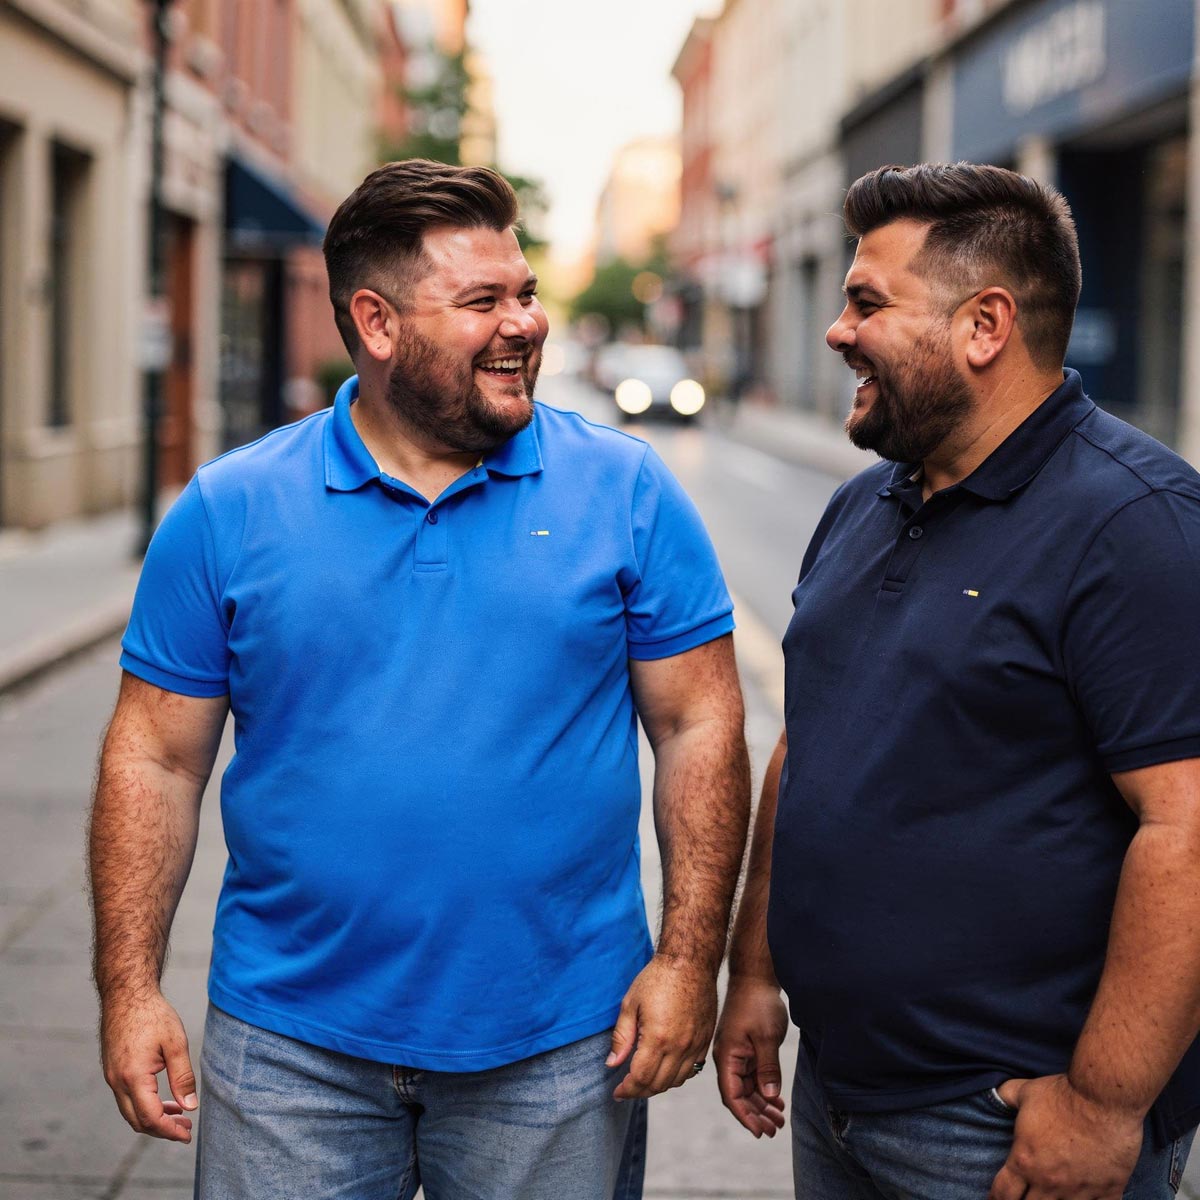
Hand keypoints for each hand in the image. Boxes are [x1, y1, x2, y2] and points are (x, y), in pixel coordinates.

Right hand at [100, 991, 196, 1142]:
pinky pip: (127, 1098)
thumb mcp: (176, 1043)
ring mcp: (111, 1077)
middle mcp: (117, 1081)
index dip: (169, 1130)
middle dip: (162, 1130)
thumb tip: (189, 1107)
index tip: (187, 1134)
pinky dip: (145, 1105)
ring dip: (154, 1118)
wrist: (126, 994)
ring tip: (180, 1115)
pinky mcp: (112, 1070)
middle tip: (186, 1129)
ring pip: (131, 1111)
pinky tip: (165, 1099)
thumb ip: (182, 1077)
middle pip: (137, 1121)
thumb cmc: (153, 1014)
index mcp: (133, 1077)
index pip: (150, 1118)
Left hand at [607, 954, 716, 1098]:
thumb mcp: (630, 1004)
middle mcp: (679, 1046)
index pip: (641, 1078)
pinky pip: (692, 1070)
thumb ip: (621, 1037)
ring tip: (644, 1081)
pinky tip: (665, 1069)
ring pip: (676, 1081)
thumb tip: (613, 1064)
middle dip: (639, 1091)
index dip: (627, 1090)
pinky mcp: (705, 1040)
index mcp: (658, 1038)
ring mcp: (695, 1045)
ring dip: (658, 1086)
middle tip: (627, 1088)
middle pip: (658, 1085)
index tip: (617, 1092)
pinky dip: (677, 1076)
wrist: (690, 962)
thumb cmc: (658, 978)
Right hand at [714, 974, 787, 1136]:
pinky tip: (777, 1100)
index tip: (761, 1132)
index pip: (732, 1096)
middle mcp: (728, 1059)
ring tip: (779, 1120)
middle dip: (756, 1115)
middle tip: (775, 1130)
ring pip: (747, 1088)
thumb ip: (767, 1068)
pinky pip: (752, 1076)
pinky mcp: (745, 1049)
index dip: (746, 1116)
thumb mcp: (766, 1037)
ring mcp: (736, 1054)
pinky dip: (764, 1089)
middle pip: (739, 1096)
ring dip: (762, 1104)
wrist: (754, 977)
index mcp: (727, 1057)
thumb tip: (768, 1096)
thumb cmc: (758, 1003)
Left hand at [988, 1074, 1142, 1198]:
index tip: (996, 1198)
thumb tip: (995, 1095)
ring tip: (1052, 1197)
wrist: (1104, 1099)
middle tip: (1023, 1196)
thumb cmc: (1063, 1095)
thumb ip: (1006, 1097)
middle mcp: (1050, 1182)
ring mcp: (1080, 1191)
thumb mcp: (1025, 1092)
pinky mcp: (1109, 1191)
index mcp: (1025, 1161)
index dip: (996, 1197)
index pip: (1003, 1192)